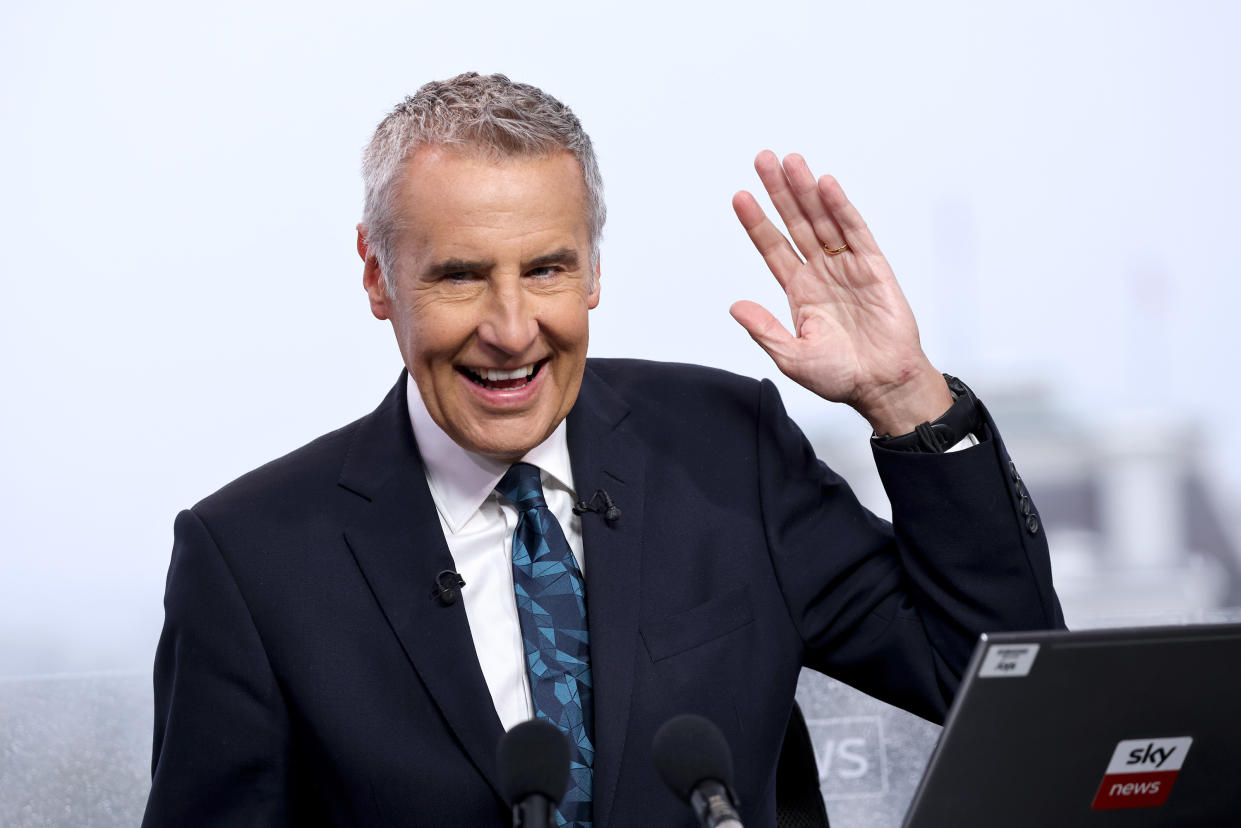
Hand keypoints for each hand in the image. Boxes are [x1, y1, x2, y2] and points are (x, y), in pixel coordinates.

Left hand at [731, 151, 951, 435]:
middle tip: (763, 160)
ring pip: (822, 219)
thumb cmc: (841, 376)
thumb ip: (764, 330)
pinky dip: (840, 207)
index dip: (757, 222)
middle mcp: (820, 272)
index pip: (772, 248)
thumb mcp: (792, 357)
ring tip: (790, 162)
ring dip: (806, 190)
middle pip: (795, 223)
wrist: (883, 384)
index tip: (740, 197)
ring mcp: (846, 266)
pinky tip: (826, 186)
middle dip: (779, 191)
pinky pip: (854, 231)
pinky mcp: (873, 267)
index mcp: (799, 291)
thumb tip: (735, 307)